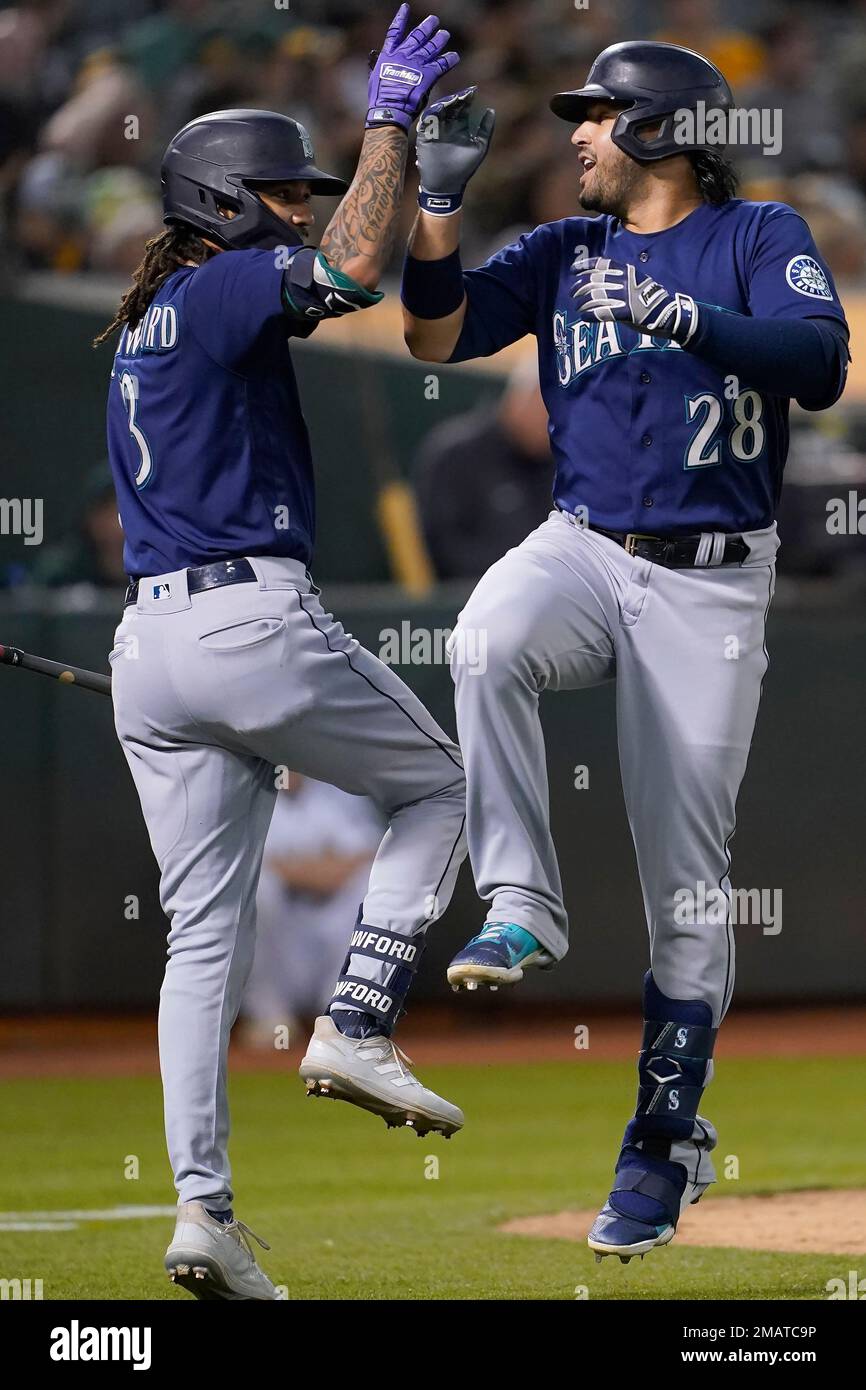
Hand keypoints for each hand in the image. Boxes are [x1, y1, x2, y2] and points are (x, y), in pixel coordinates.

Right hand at [367, 5, 459, 131]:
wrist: (389, 109)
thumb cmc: (379, 98)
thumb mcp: (374, 77)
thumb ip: (378, 65)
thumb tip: (376, 56)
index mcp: (389, 54)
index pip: (395, 31)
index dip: (401, 18)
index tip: (405, 7)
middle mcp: (404, 55)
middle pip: (418, 36)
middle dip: (427, 27)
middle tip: (434, 21)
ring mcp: (417, 64)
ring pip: (431, 47)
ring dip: (439, 40)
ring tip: (445, 34)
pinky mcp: (428, 76)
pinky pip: (442, 65)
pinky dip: (449, 60)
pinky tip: (455, 56)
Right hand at [416, 87, 495, 215]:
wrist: (447, 186)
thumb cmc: (464, 169)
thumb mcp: (479, 147)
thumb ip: (485, 129)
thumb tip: (491, 110)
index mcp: (460, 128)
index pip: (462, 108)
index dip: (467, 99)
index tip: (473, 91)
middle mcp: (447, 127)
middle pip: (450, 107)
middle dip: (457, 99)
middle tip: (463, 95)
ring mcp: (435, 131)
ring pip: (438, 111)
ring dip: (445, 104)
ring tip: (453, 100)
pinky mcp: (425, 137)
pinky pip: (426, 122)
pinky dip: (431, 114)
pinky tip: (440, 109)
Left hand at [570, 255, 698, 345]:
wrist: (669, 313)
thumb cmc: (651, 298)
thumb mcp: (638, 280)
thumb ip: (621, 279)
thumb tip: (601, 281)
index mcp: (627, 271)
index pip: (602, 264)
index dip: (585, 266)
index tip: (573, 270)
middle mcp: (625, 281)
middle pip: (594, 281)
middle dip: (580, 287)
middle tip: (573, 293)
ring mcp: (626, 296)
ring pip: (595, 297)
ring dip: (583, 303)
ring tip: (578, 307)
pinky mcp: (627, 312)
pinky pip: (602, 313)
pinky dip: (590, 315)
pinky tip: (585, 317)